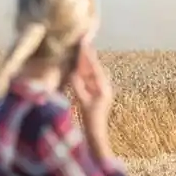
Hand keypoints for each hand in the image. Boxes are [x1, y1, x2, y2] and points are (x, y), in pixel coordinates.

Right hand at [70, 41, 114, 155]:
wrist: (96, 135)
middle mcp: (103, 88)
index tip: (84, 42)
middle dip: (86, 55)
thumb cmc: (91, 121)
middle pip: (93, 68)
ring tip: (78, 49)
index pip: (94, 67)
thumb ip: (78, 87)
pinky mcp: (93, 95)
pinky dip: (81, 72)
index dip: (88, 55)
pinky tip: (76, 66)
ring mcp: (99, 91)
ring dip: (83, 62)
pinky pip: (87, 80)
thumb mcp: (83, 103)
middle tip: (81, 40)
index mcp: (103, 88)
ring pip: (90, 73)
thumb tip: (72, 73)